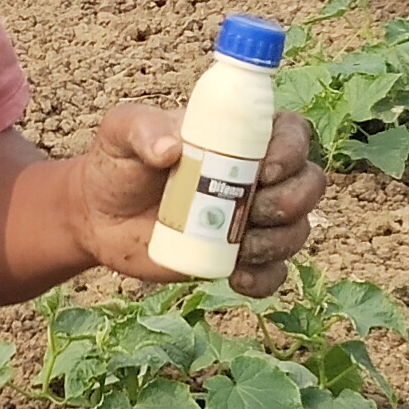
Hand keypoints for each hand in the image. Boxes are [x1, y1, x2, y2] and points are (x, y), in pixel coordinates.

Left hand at [78, 100, 325, 294]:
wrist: (99, 217)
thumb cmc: (116, 164)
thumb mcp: (120, 133)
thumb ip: (141, 129)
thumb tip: (170, 150)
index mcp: (240, 137)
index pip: (292, 132)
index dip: (292, 150)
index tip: (264, 170)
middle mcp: (257, 176)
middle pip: (309, 183)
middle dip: (292, 201)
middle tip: (252, 210)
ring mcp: (251, 219)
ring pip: (298, 230)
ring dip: (280, 241)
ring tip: (241, 247)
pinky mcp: (239, 257)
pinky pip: (274, 273)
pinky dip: (265, 279)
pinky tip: (237, 277)